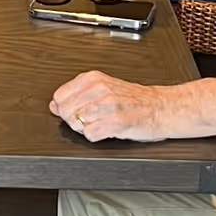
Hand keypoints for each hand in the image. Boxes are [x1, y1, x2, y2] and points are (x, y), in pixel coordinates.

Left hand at [50, 70, 169, 142]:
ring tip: (101, 123)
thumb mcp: (103, 88)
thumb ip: (78, 94)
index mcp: (93, 78)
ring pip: (75, 123)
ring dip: (86, 128)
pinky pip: (90, 135)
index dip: (66, 108)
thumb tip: (54, 105)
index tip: (77, 110)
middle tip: (91, 119)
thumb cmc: (135, 99)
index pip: (59, 96)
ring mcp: (107, 106)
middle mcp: (98, 89)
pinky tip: (107, 130)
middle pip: (65, 112)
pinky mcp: (115, 122)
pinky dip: (96, 137)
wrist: (161, 108)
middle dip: (74, 120)